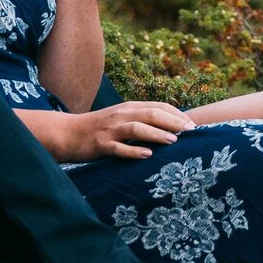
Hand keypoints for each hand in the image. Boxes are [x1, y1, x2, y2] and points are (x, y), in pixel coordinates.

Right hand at [61, 101, 194, 161]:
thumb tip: (170, 128)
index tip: (193, 126)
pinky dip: (133, 151)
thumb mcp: (122, 118)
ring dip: (156, 134)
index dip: (177, 115)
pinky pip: (119, 148)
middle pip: (151, 114)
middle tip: (190, 133)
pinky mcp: (101, 144)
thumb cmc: (100, 128)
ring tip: (173, 141)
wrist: (68, 133)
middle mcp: (122, 115)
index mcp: (129, 107)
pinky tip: (146, 155)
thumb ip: (142, 119)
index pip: (159, 106)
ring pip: (137, 128)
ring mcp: (111, 129)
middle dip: (173, 122)